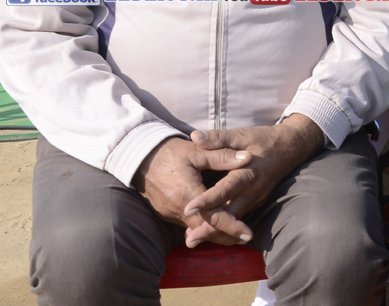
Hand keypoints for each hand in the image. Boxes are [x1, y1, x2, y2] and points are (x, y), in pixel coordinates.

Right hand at [132, 137, 252, 244]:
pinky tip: (215, 225)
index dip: (232, 226)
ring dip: (214, 233)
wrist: (139, 157)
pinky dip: (202, 226)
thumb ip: (223, 156)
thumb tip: (248, 158)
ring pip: (196, 229)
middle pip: (205, 230)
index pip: (213, 217)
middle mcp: (176, 209)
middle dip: (226, 236)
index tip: (248, 235)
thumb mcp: (198, 150)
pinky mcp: (166, 213)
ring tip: (235, 235)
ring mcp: (169, 213)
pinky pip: (187, 224)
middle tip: (246, 238)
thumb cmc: (171, 152)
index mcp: (186, 193)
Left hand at [181, 114, 325, 245]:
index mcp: (248, 173)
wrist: (291, 148)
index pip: (225, 189)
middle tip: (189, 240)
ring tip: (192, 240)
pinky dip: (224, 226)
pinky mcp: (256, 202)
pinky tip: (208, 232)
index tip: (188, 209)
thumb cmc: (264, 140)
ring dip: (215, 231)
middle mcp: (253, 190)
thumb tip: (194, 137)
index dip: (207, 200)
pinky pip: (239, 217)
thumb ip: (218, 138)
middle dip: (210, 228)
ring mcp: (256, 198)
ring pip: (235, 219)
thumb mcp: (242, 134)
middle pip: (230, 214)